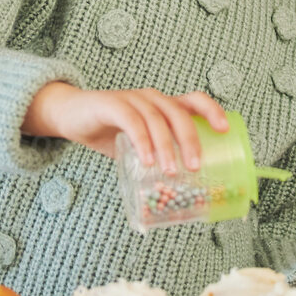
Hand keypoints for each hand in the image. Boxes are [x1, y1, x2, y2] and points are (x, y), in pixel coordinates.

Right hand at [22, 82, 229, 172]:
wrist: (70, 116)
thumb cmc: (109, 133)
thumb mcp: (137, 148)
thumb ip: (155, 162)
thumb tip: (179, 196)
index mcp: (163, 106)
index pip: (194, 100)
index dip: (213, 111)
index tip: (225, 129)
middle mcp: (151, 98)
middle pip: (179, 112)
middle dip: (191, 140)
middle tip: (195, 167)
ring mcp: (131, 99)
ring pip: (157, 119)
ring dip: (167, 146)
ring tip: (170, 171)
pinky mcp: (110, 104)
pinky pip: (132, 121)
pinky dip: (142, 141)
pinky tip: (146, 161)